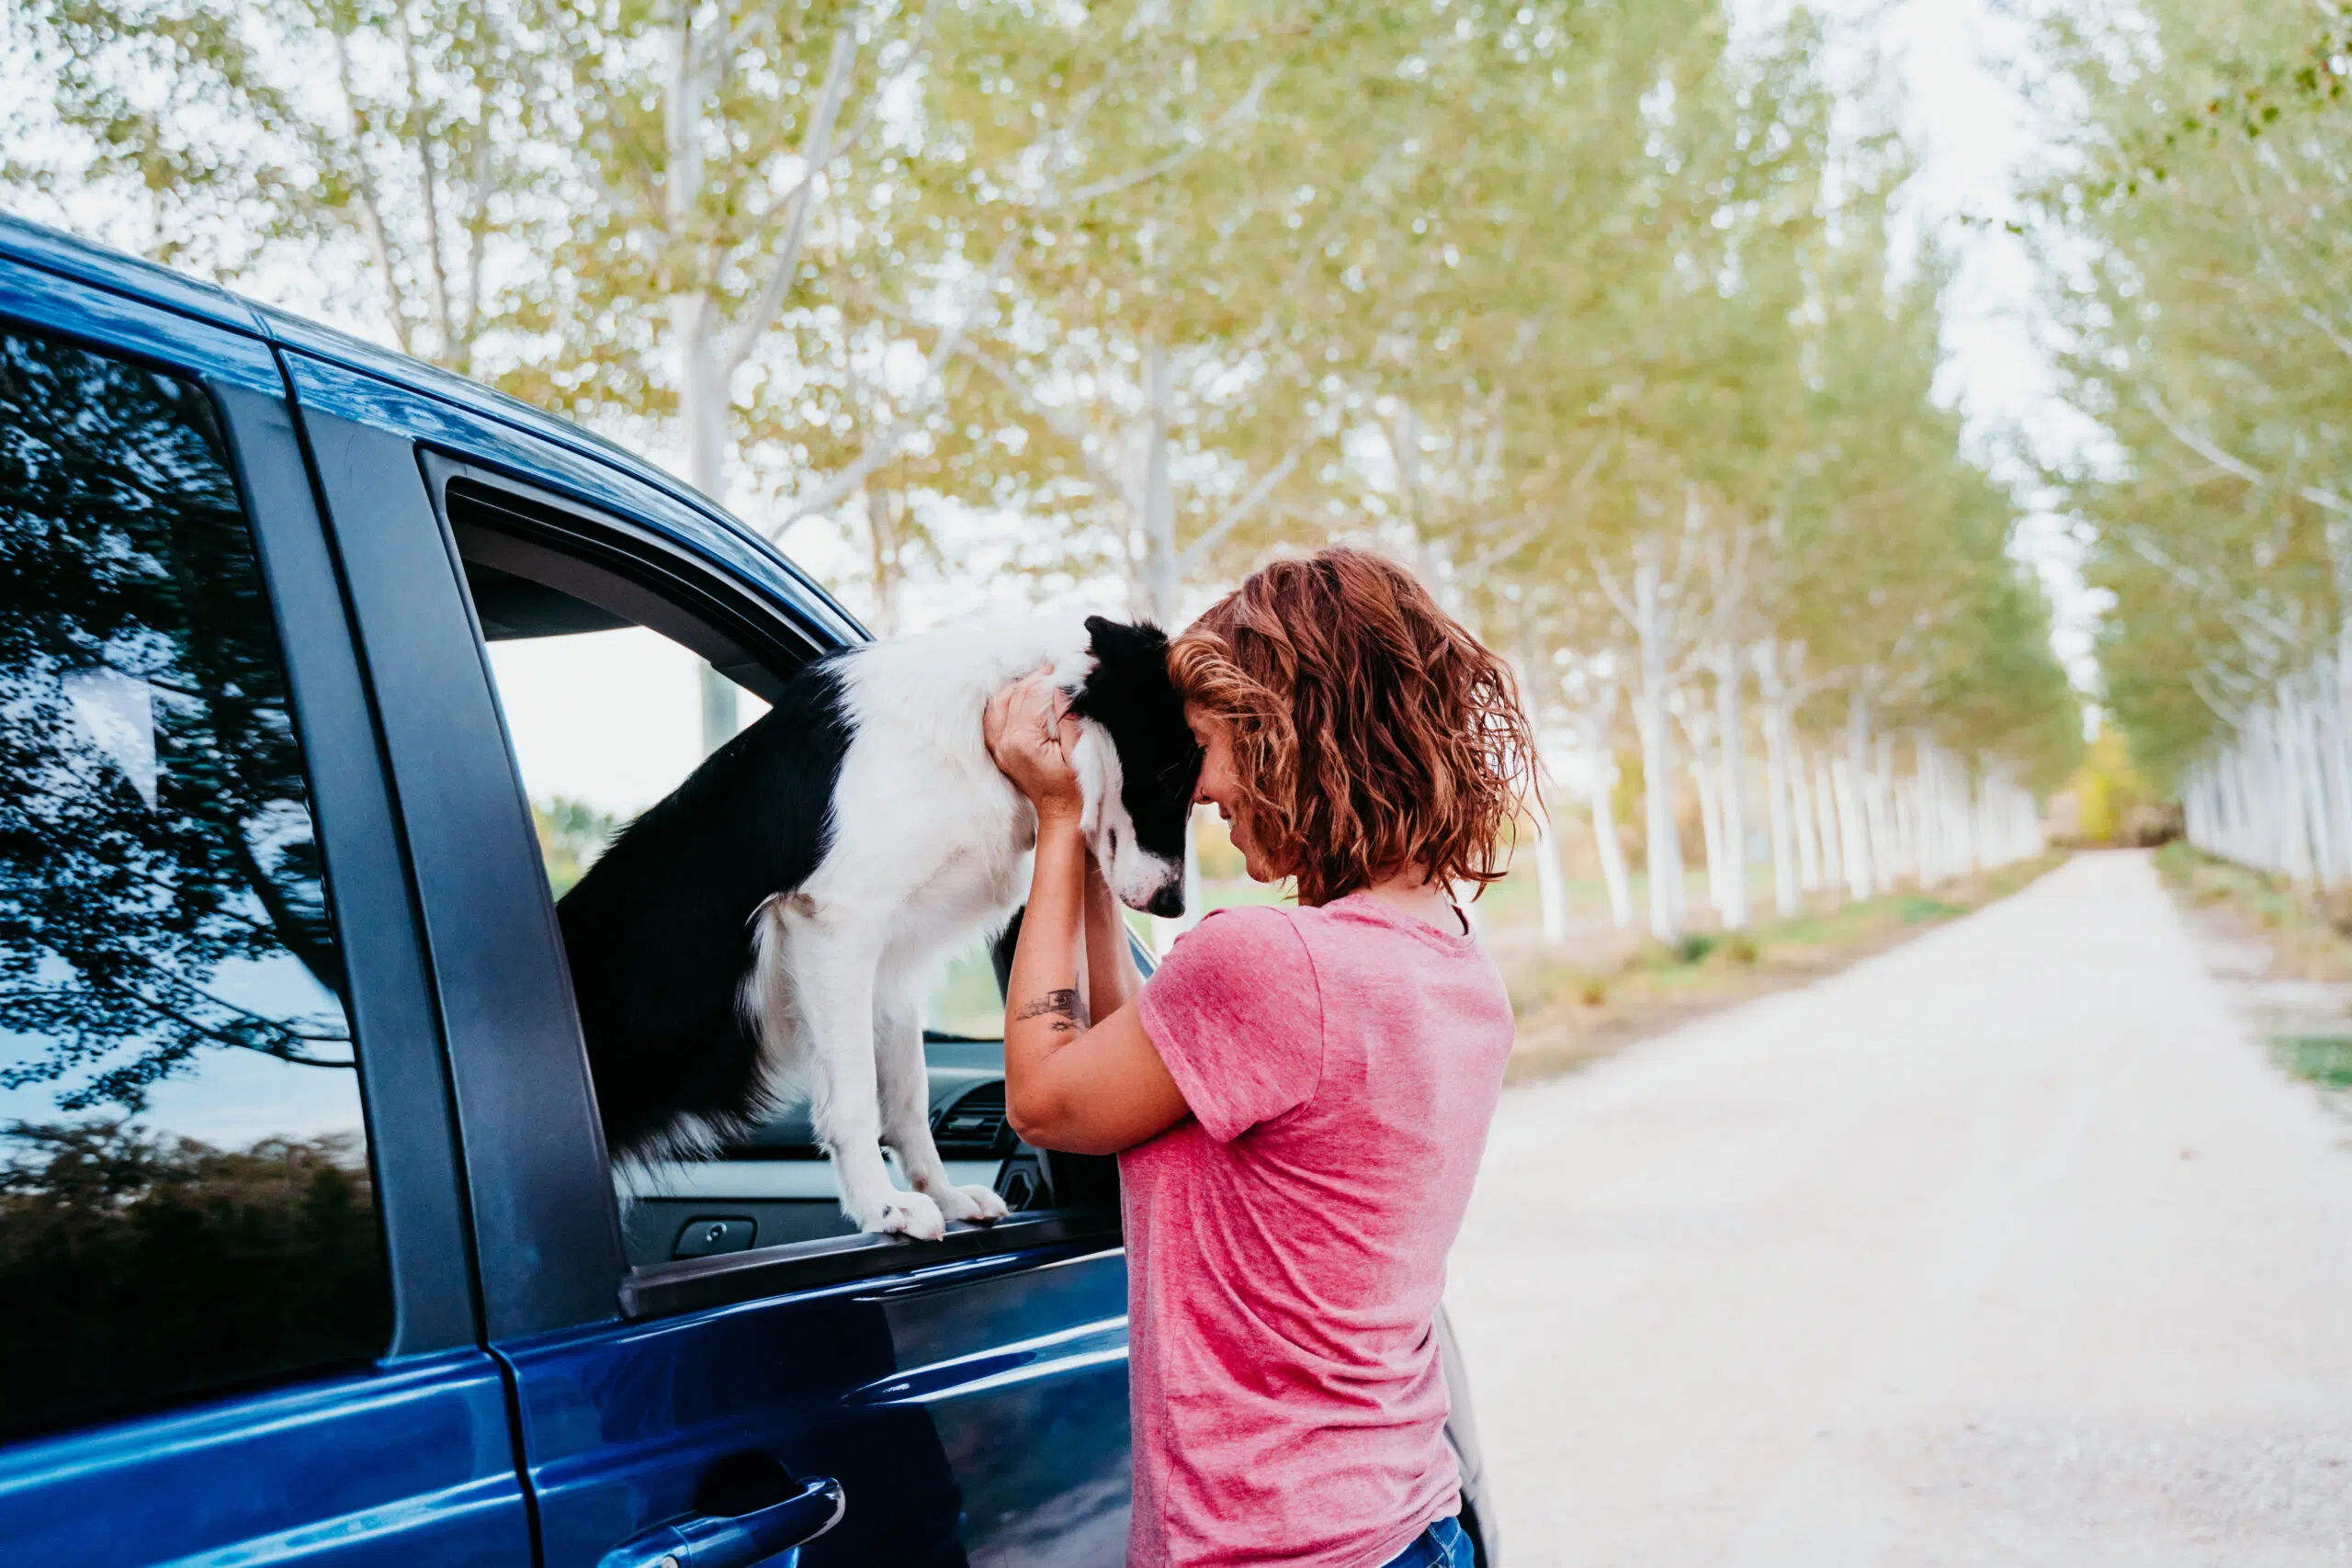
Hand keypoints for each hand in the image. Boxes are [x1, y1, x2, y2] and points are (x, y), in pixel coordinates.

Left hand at [986, 671, 1084, 824]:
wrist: (1062, 814)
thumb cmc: (1075, 788)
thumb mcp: (1079, 752)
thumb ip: (1069, 718)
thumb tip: (1062, 686)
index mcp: (1024, 742)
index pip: (1033, 694)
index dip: (1050, 677)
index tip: (1067, 667)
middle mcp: (1005, 742)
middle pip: (1016, 694)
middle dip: (1037, 678)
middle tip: (1058, 671)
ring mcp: (999, 746)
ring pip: (1001, 701)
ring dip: (1020, 687)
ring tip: (1043, 680)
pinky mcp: (999, 749)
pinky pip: (994, 716)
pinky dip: (1006, 701)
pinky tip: (1021, 696)